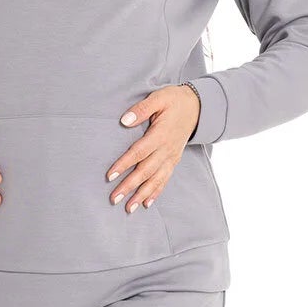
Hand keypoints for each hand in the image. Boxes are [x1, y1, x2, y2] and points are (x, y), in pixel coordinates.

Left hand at [106, 85, 200, 212]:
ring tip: (128, 208)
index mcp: (160, 134)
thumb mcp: (159, 98)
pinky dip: (156, 192)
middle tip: (114, 198)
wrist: (197, 107)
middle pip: (145, 171)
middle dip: (129, 186)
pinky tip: (146, 203)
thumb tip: (124, 120)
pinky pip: (165, 179)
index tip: (110, 176)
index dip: (124, 164)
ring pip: (155, 179)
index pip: (139, 152)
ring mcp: (171, 157)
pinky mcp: (173, 160)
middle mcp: (166, 149)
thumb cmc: (174, 101)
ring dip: (141, 194)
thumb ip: (141, 109)